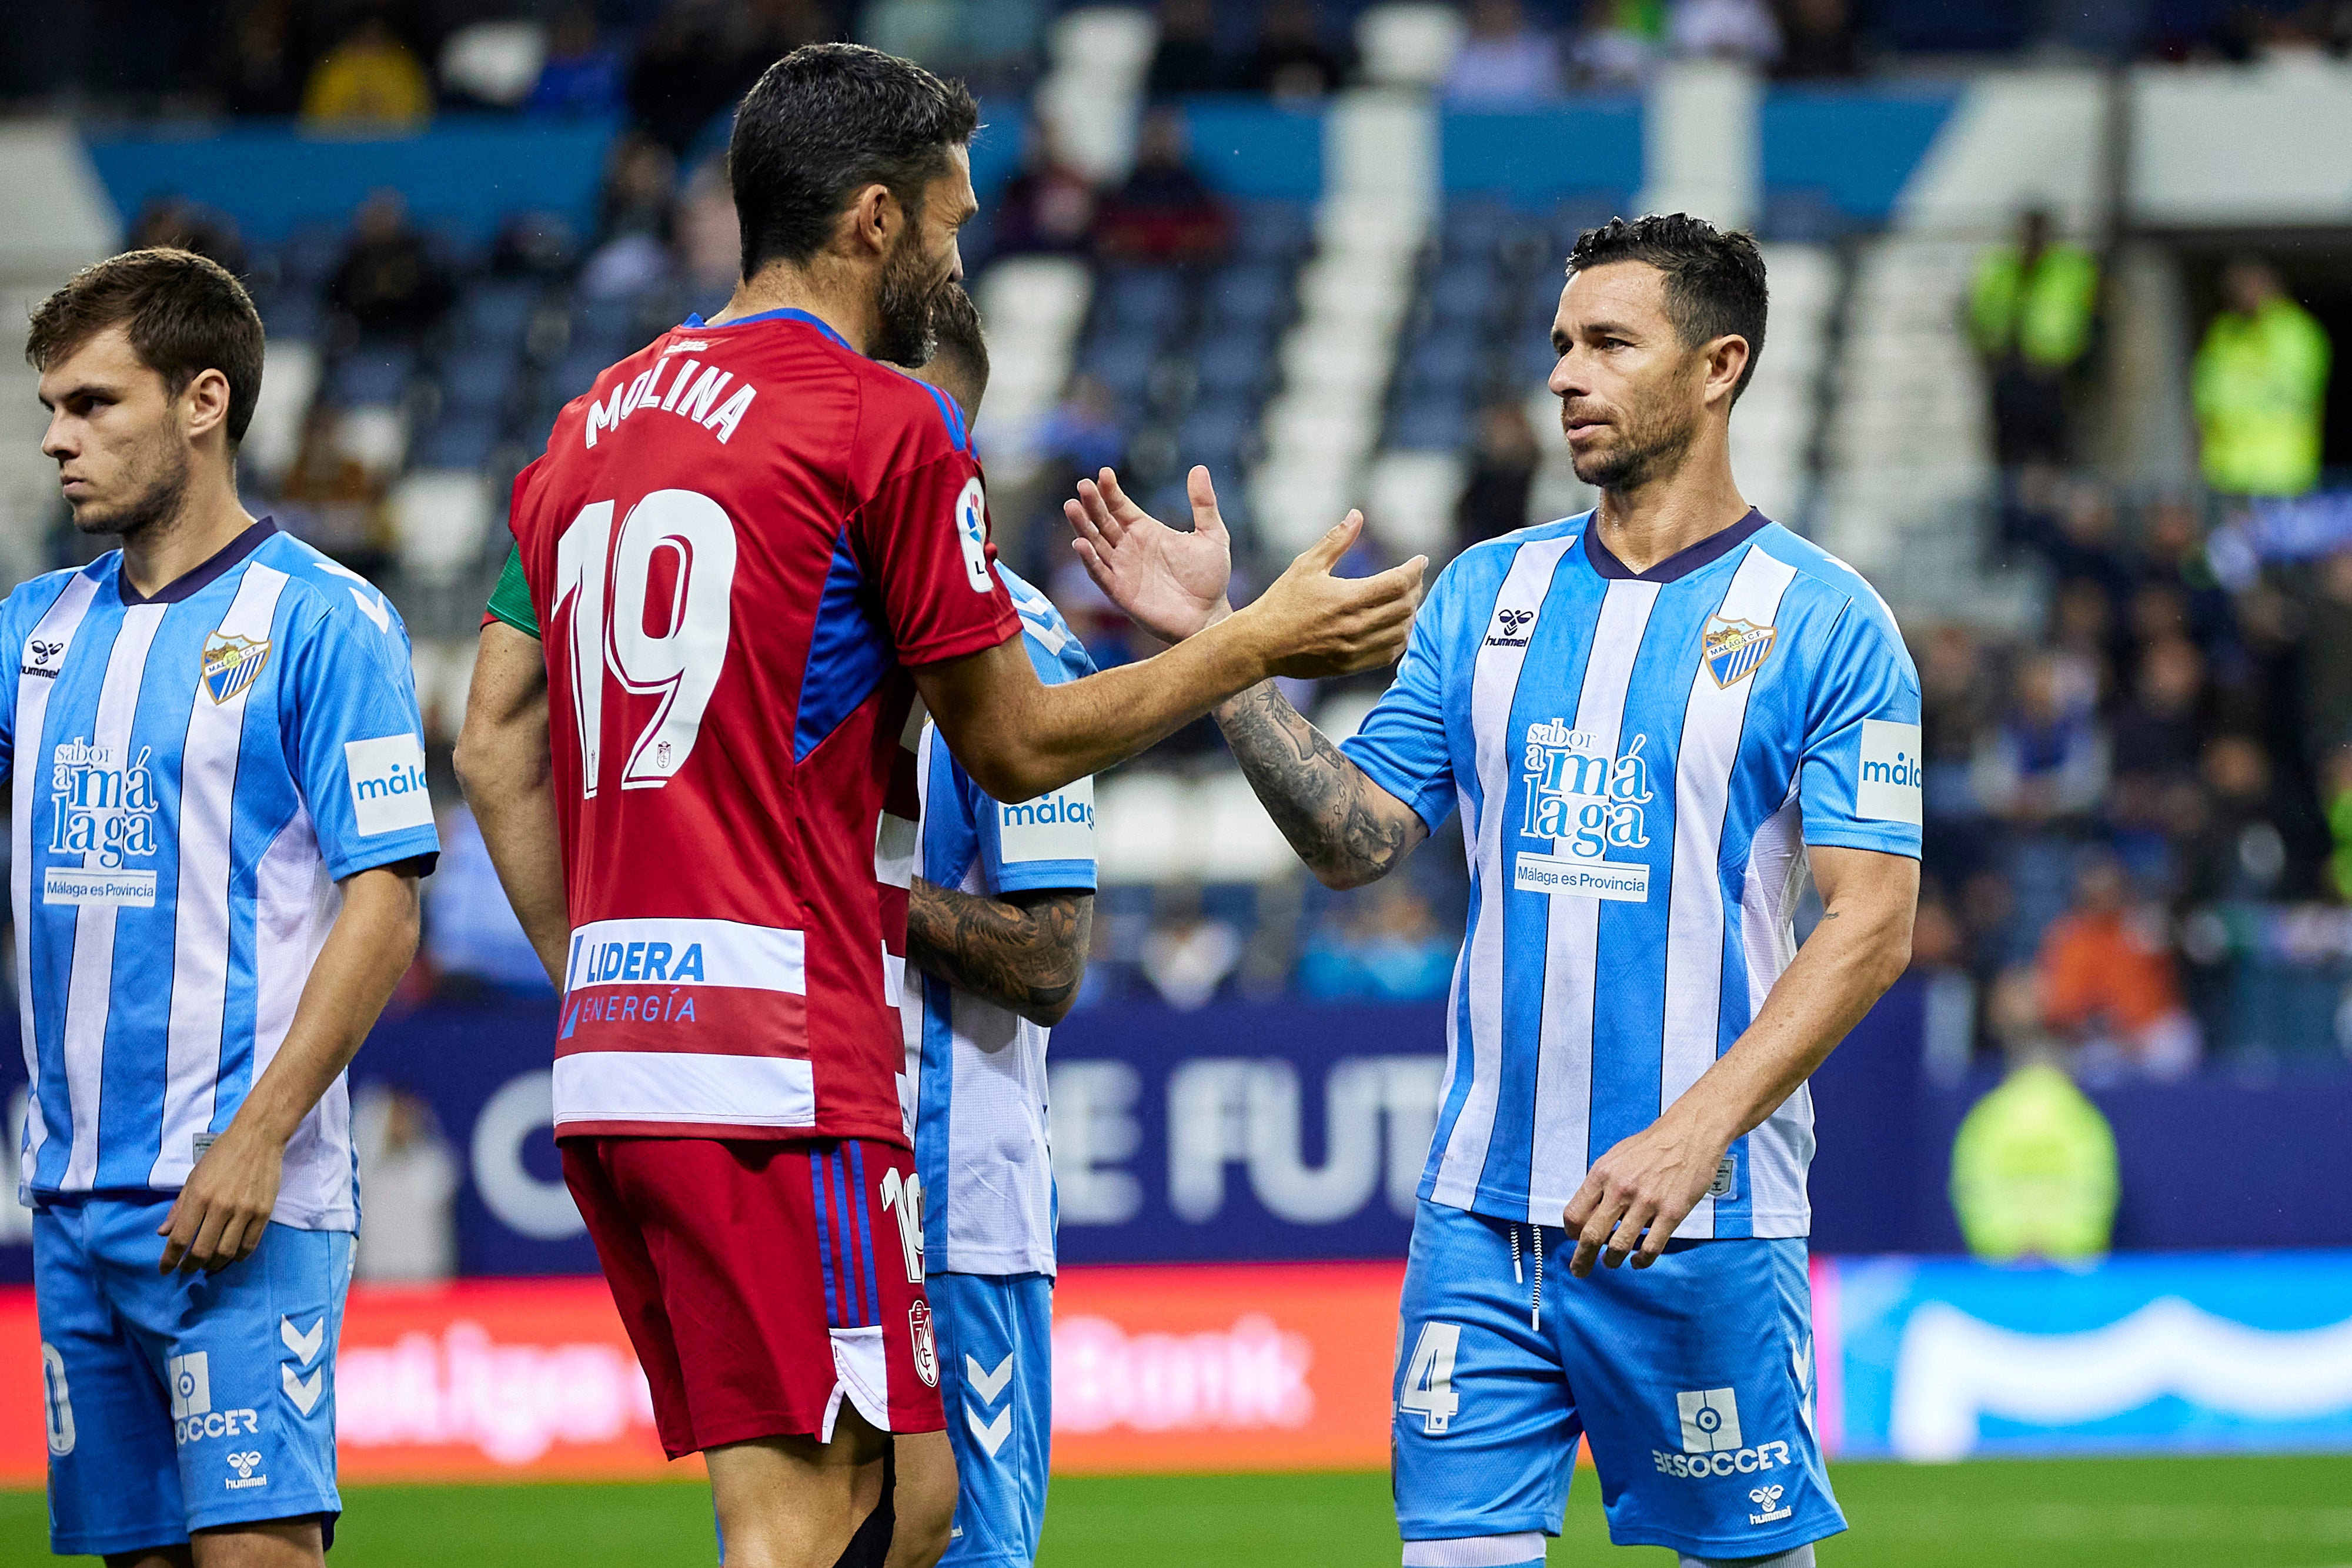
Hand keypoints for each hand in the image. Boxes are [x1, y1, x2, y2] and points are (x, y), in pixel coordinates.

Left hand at [158, 1119, 284, 1273]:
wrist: (259, 1137)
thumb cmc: (222, 1154)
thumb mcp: (194, 1177)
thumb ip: (179, 1207)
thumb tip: (163, 1233)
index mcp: (199, 1196)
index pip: (180, 1238)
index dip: (170, 1259)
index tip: (165, 1270)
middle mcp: (221, 1206)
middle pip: (203, 1250)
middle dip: (191, 1265)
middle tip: (187, 1268)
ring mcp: (245, 1210)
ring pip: (226, 1252)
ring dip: (214, 1264)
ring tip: (208, 1264)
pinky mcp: (264, 1212)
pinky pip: (250, 1244)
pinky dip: (238, 1256)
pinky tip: (231, 1256)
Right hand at [1066, 465, 1232, 642]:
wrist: (1209, 616)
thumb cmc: (1210, 579)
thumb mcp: (1213, 536)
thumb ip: (1204, 504)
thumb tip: (1199, 468)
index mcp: (1146, 532)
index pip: (1121, 507)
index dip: (1111, 491)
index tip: (1104, 474)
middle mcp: (1129, 548)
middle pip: (1103, 521)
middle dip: (1092, 504)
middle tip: (1083, 486)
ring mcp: (1122, 570)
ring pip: (1095, 544)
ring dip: (1083, 526)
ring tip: (1072, 506)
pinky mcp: (1120, 592)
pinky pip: (1100, 573)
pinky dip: (1089, 559)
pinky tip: (1080, 543)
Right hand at [1233, 510, 1426, 680]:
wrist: (1261, 644)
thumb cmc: (1282, 602)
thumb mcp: (1306, 565)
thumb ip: (1336, 540)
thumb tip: (1357, 514)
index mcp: (1347, 598)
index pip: (1397, 583)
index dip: (1414, 570)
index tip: (1420, 560)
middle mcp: (1355, 626)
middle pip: (1405, 607)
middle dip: (1415, 589)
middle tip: (1414, 578)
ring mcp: (1354, 649)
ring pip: (1401, 633)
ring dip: (1410, 615)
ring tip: (1407, 600)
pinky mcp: (1350, 666)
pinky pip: (1389, 655)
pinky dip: (1399, 639)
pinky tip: (1395, 626)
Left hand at [1561, 1114, 1726, 1276]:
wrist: (1690, 1133)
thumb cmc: (1651, 1146)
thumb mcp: (1615, 1157)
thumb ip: (1600, 1184)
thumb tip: (1586, 1213)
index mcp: (1602, 1174)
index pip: (1574, 1213)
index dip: (1571, 1233)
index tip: (1574, 1240)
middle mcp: (1621, 1189)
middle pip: (1591, 1235)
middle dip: (1581, 1259)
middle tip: (1579, 1270)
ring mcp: (1647, 1202)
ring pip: (1619, 1247)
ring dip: (1611, 1261)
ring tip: (1611, 1262)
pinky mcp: (1672, 1213)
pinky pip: (1651, 1248)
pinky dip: (1641, 1261)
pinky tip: (1638, 1261)